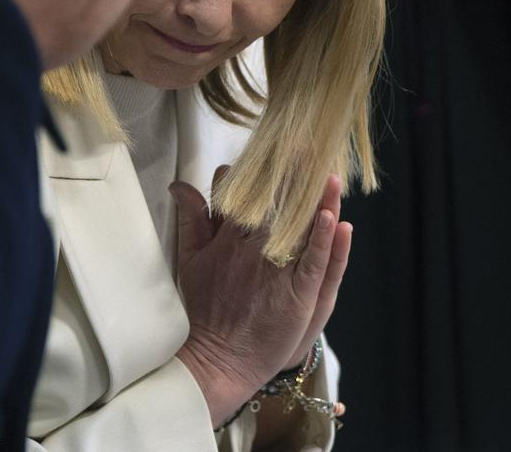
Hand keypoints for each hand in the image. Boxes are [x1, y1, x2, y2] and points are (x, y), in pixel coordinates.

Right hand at [170, 168, 350, 426]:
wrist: (217, 359)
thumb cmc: (204, 309)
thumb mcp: (190, 260)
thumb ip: (190, 219)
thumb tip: (179, 184)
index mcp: (228, 237)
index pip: (244, 192)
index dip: (256, 172)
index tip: (271, 153)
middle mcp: (253, 248)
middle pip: (275, 203)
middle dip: (291, 177)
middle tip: (308, 150)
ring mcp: (276, 270)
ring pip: (298, 228)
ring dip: (316, 201)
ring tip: (330, 176)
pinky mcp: (296, 295)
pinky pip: (313, 262)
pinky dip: (324, 240)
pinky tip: (332, 218)